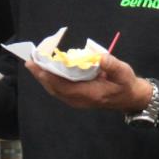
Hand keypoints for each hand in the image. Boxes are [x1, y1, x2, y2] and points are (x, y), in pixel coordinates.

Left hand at [28, 52, 150, 113]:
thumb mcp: (124, 73)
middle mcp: (80, 100)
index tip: (41, 66)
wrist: (129, 98)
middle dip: (41, 75)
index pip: (65, 87)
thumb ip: (113, 65)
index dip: (51, 77)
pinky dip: (49, 79)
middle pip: (55, 89)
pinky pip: (58, 89)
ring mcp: (76, 100)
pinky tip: (44, 69)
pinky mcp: (75, 97)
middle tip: (30, 61)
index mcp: (90, 94)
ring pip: (54, 90)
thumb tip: (100, 57)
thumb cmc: (126, 84)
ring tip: (32, 63)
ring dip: (43, 77)